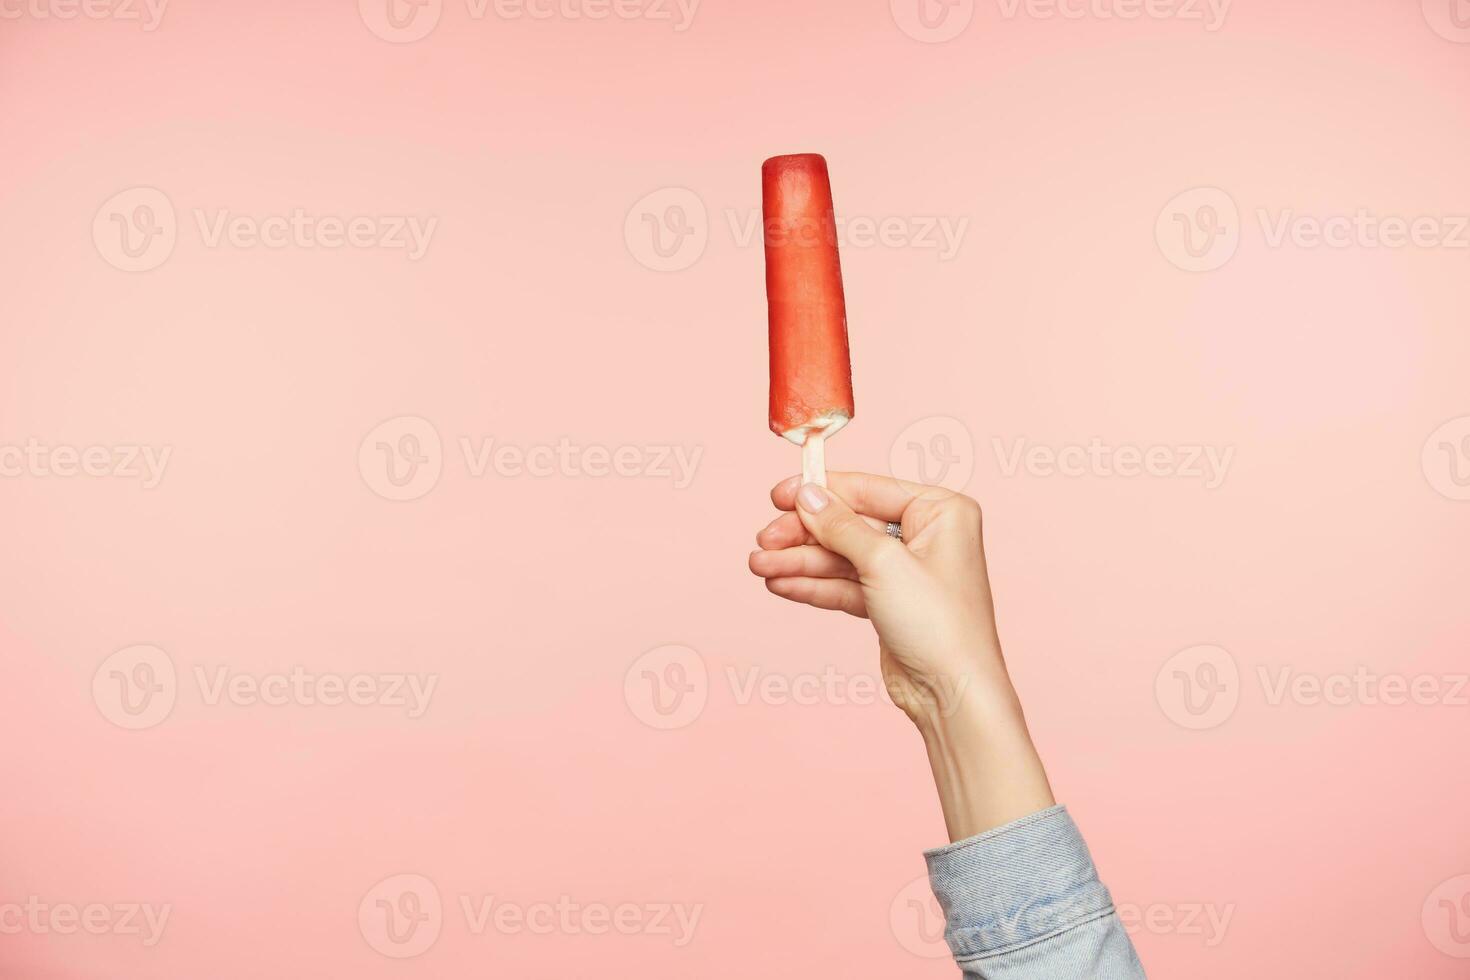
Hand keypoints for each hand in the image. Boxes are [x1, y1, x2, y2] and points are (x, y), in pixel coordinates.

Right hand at [749, 472, 1054, 839]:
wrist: (952, 694)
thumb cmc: (939, 625)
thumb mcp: (883, 563)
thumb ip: (840, 526)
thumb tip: (808, 495)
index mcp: (940, 511)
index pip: (867, 490)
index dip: (819, 491)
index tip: (778, 495)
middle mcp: (925, 536)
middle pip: (848, 524)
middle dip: (803, 535)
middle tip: (764, 541)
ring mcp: (905, 571)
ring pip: (840, 558)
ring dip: (799, 562)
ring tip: (759, 566)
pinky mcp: (888, 603)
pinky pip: (843, 585)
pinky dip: (812, 585)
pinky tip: (780, 583)